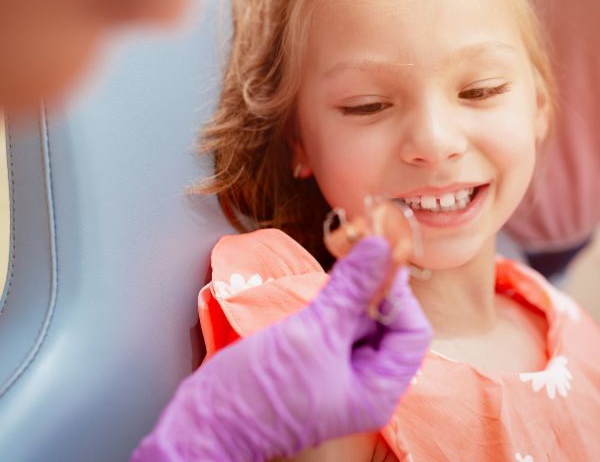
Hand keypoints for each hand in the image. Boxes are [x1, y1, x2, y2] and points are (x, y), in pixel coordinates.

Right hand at [132, 237, 431, 460]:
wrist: (207, 418)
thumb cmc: (260, 392)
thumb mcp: (311, 333)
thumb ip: (350, 289)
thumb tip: (380, 248)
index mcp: (377, 388)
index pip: (411, 332)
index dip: (399, 294)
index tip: (378, 260)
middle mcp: (363, 380)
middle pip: (386, 322)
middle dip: (372, 289)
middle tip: (355, 254)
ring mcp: (337, 368)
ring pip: (358, 317)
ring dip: (350, 291)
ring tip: (334, 272)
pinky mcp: (315, 356)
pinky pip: (335, 321)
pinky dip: (332, 300)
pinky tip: (321, 286)